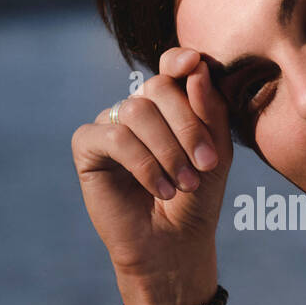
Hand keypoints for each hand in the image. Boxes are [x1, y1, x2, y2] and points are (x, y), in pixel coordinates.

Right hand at [71, 48, 232, 303]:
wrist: (175, 244)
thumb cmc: (198, 200)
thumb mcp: (217, 154)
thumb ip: (210, 110)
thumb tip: (194, 66)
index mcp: (170, 104)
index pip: (172, 66)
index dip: (180, 60)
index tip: (197, 64)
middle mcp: (137, 109)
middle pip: (158, 88)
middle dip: (187, 125)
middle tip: (206, 164)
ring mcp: (111, 125)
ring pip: (136, 111)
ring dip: (167, 151)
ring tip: (184, 185)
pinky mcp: (88, 147)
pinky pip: (114, 137)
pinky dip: (143, 164)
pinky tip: (160, 190)